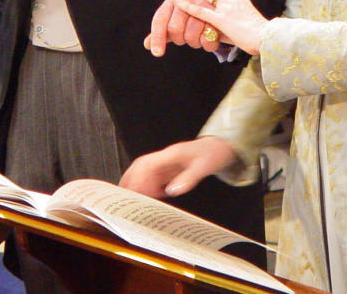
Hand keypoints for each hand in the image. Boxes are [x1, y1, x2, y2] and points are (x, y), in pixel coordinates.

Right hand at [120, 136, 236, 197]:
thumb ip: (188, 178)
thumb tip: (171, 191)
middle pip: (142, 167)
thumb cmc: (213, 153)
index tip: (131, 190)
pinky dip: (150, 187)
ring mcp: (168, 163)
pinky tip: (149, 198)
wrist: (223, 146)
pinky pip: (156, 178)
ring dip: (138, 184)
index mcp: (171, 154)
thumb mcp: (204, 167)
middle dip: (131, 180)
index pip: (147, 164)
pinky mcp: (172, 169)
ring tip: (131, 199)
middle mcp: (166, 158)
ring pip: (147, 172)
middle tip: (124, 196)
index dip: (137, 177)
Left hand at [145, 0, 227, 55]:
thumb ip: (161, 33)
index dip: (157, 38)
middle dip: (180, 38)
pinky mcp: (217, 17)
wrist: (216, 7)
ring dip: (194, 41)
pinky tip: (208, 37)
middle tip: (186, 36)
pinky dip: (206, 44)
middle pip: (175, 29)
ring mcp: (203, 6)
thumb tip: (147, 45)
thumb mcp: (174, 21)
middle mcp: (187, 0)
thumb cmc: (190, 16)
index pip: (160, 21)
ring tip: (198, 34)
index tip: (157, 53)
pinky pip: (206, 40)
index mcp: (173, 0)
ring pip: (190, 36)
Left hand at [174, 0, 267, 55]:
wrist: (267, 37)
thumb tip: (222, 29)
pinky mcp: (222, 19)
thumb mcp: (249, 24)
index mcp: (241, 1)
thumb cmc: (261, 36)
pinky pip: (201, 11)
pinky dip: (189, 6)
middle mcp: (234, 0)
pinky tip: (180, 3)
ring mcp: (227, 9)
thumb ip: (236, 23)